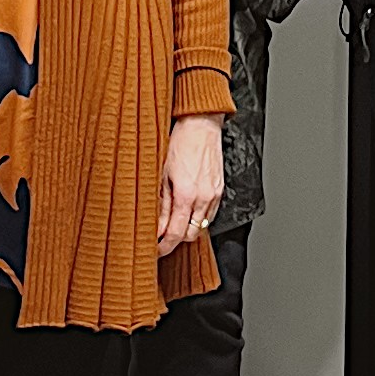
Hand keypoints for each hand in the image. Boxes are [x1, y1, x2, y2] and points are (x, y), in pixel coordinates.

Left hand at [158, 114, 224, 257]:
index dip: (165, 246)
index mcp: (186, 195)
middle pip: (191, 235)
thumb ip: (161, 206)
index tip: (155, 250)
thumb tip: (157, 228)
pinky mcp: (219, 189)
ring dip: (187, 229)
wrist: (200, 125)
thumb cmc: (179, 144)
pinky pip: (209, 214)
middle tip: (161, 237)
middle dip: (176, 240)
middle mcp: (203, 197)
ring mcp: (214, 194)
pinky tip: (186, 211)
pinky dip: (198, 218)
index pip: (176, 234)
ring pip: (202, 226)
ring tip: (173, 223)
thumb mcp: (161, 175)